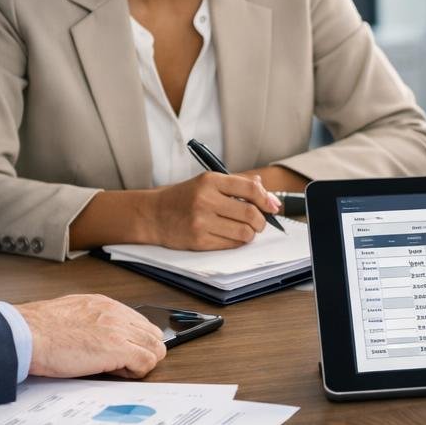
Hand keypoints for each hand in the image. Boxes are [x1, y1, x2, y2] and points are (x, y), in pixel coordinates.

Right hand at [16, 294, 166, 378]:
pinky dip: (137, 371)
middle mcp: (116, 313)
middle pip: (153, 334)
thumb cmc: (37, 329)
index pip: (139, 322)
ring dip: (141, 362)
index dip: (134, 340)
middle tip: (123, 363)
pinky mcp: (118, 348)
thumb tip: (94, 335)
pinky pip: (146, 361)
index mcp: (103, 304)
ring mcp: (119, 330)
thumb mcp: (69, 314)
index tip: (123, 352)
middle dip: (143, 351)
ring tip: (118, 369)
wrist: (26, 334)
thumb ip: (88, 320)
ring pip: (155, 348)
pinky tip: (117, 372)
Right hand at [147, 171, 282, 249]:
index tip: (273, 206)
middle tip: (260, 223)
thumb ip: (238, 185)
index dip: (266, 199)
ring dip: (251, 233)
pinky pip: (231, 244)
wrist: (152, 214)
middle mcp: (205, 199)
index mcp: (210, 180)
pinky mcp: (199, 240)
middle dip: (261, 220)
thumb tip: (269, 196)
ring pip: (244, 231)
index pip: (250, 188)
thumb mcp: (207, 182)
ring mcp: (201, 221)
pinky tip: (232, 237)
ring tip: (246, 231)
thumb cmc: (183, 198)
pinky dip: (237, 242)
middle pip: (250, 212)